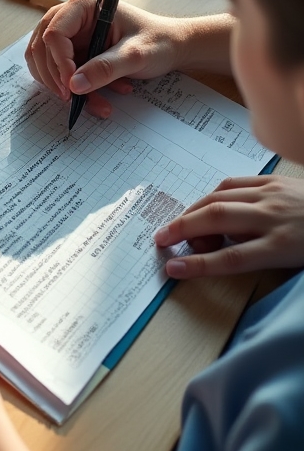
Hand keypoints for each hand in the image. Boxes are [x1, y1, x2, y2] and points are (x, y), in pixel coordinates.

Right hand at [25, 0, 188, 118]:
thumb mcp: (135, 56)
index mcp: (84, 6)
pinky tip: (97, 97)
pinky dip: (72, 89)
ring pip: (45, 62)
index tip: (71, 87)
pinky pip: (58, 72)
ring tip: (94, 103)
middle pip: (43, 48)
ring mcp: (69, 34)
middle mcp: (70, 17)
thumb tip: (74, 85)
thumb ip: (105, 69)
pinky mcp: (72, 51)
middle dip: (56, 77)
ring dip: (62, 86)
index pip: (55, 33)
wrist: (171, 47)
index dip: (59, 62)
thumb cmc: (158, 42)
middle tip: (72, 99)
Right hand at [154, 175, 303, 276]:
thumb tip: (221, 249)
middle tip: (160, 239)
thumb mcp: (299, 264)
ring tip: (179, 226)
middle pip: (216, 220)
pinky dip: (213, 195)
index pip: (231, 257)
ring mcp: (272, 195)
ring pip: (219, 198)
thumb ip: (261, 256)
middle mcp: (274, 218)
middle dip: (182, 228)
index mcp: (284, 246)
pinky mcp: (274, 181)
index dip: (197, 264)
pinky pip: (234, 183)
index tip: (172, 269)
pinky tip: (207, 205)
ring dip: (192, 211)